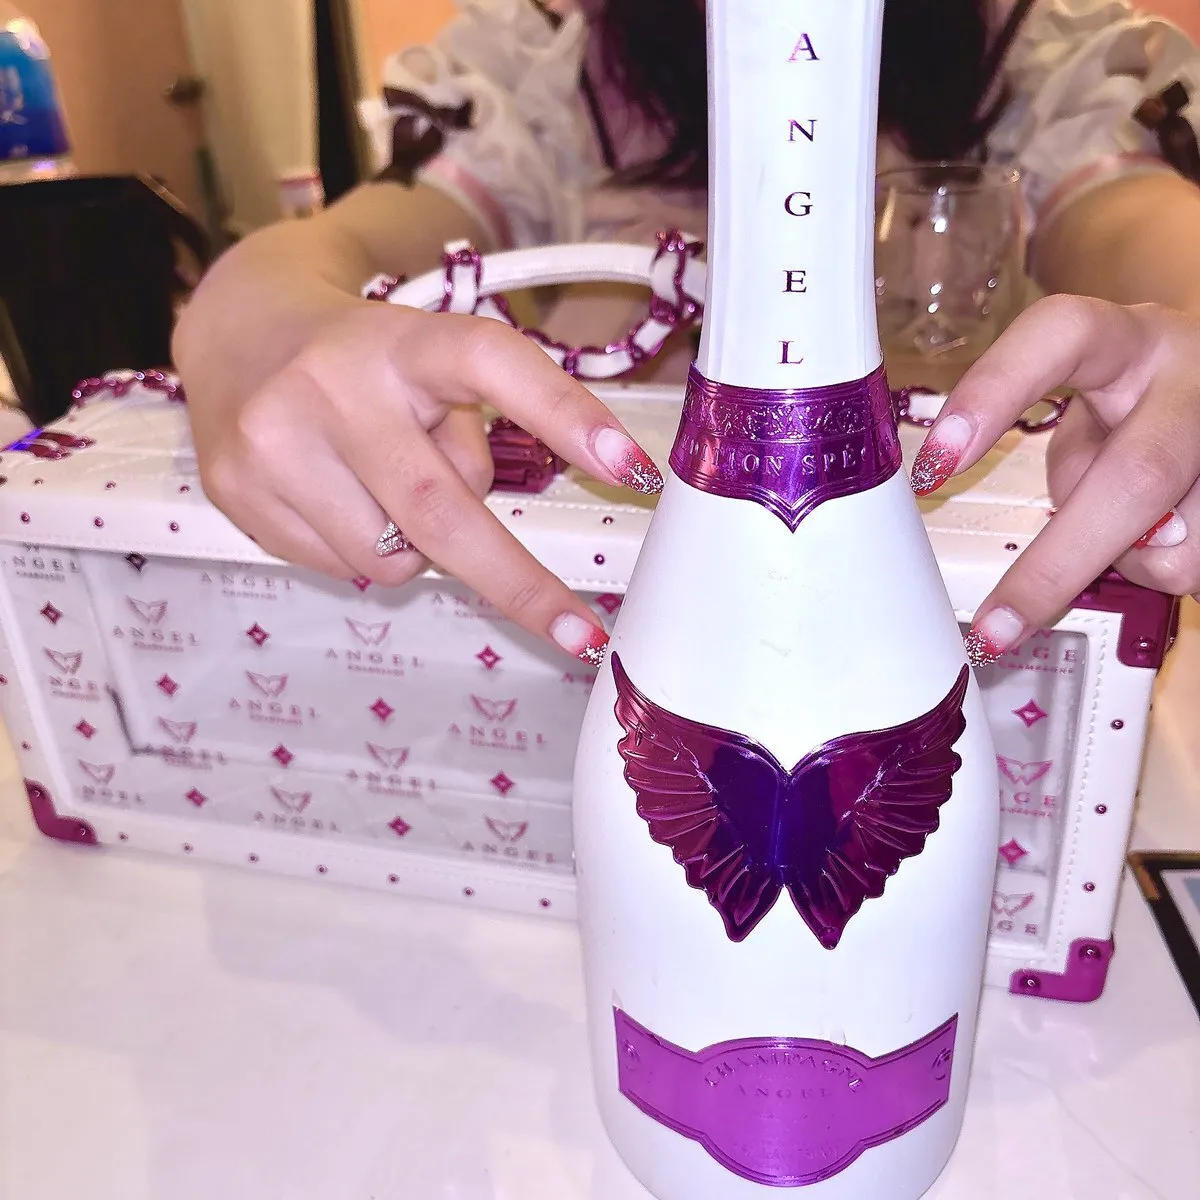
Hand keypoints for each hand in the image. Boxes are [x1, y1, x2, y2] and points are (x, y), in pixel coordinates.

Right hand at [188, 301, 662, 664]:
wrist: (237, 335)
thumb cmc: (362, 362)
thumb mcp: (423, 364)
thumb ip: (465, 433)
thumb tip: (504, 537)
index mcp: (402, 341)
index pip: (492, 363)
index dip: (566, 416)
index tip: (634, 469)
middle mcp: (334, 384)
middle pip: (442, 509)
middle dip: (519, 585)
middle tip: (580, 633)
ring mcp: (276, 440)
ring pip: (393, 556)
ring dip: (421, 550)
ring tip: (389, 490)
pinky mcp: (237, 490)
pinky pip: (341, 566)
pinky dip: (364, 552)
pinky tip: (336, 497)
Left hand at [910, 295, 1199, 661]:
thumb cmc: (1144, 407)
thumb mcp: (1097, 411)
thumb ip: (1073, 461)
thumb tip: (1048, 564)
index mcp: (1128, 341)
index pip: (1061, 334)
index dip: (995, 393)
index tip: (934, 464)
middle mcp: (1191, 376)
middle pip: (1136, 477)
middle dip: (1058, 565)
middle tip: (997, 624)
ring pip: (1176, 543)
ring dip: (1135, 562)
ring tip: (1142, 521)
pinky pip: (1195, 567)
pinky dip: (1169, 570)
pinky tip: (1175, 529)